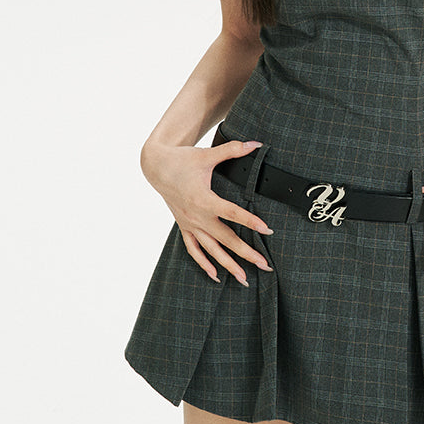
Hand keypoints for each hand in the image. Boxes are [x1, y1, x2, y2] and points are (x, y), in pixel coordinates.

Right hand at [140, 137, 273, 285]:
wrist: (156, 166)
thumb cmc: (182, 160)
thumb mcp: (207, 155)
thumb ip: (232, 150)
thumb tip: (255, 143)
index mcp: (203, 199)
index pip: (231, 213)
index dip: (250, 221)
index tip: (267, 230)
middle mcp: (197, 216)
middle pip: (225, 239)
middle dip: (246, 253)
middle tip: (264, 264)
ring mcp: (190, 224)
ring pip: (211, 250)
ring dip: (228, 265)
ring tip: (244, 279)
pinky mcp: (184, 226)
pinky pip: (194, 250)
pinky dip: (204, 263)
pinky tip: (216, 276)